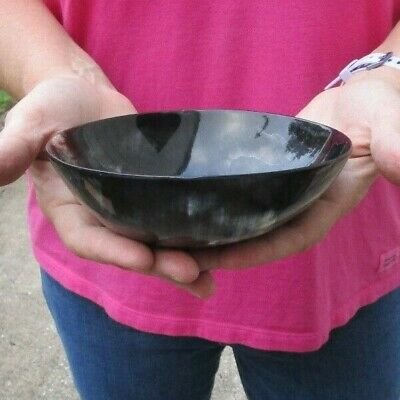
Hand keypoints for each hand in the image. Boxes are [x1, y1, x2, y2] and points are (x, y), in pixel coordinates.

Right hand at [0, 76, 213, 297]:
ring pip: (156, 243)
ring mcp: (130, 209)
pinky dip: (194, 237)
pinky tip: (219, 250)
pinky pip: (172, 221)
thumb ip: (14, 147)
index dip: (114, 250)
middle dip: (159, 264)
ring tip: (209, 281)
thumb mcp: (30, 123)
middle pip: (130, 249)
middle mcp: (102, 218)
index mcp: (70, 211)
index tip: (142, 258)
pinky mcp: (154, 196)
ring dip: (182, 263)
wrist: (87, 98)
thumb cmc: (53, 108)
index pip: (89, 239)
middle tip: (190, 273)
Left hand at [191, 69, 399, 270]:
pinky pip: (242, 197)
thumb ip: (395, 143)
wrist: (360, 97)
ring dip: (215, 232)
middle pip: (261, 238)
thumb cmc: (378, 107)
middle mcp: (302, 206)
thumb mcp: (388, 123)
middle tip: (181, 257)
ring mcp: (284, 193)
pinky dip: (219, 206)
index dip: (255, 251)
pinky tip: (191, 206)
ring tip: (176, 239)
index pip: (290, 237)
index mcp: (327, 204)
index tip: (218, 258)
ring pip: (247, 221)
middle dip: (224, 250)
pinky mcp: (269, 177)